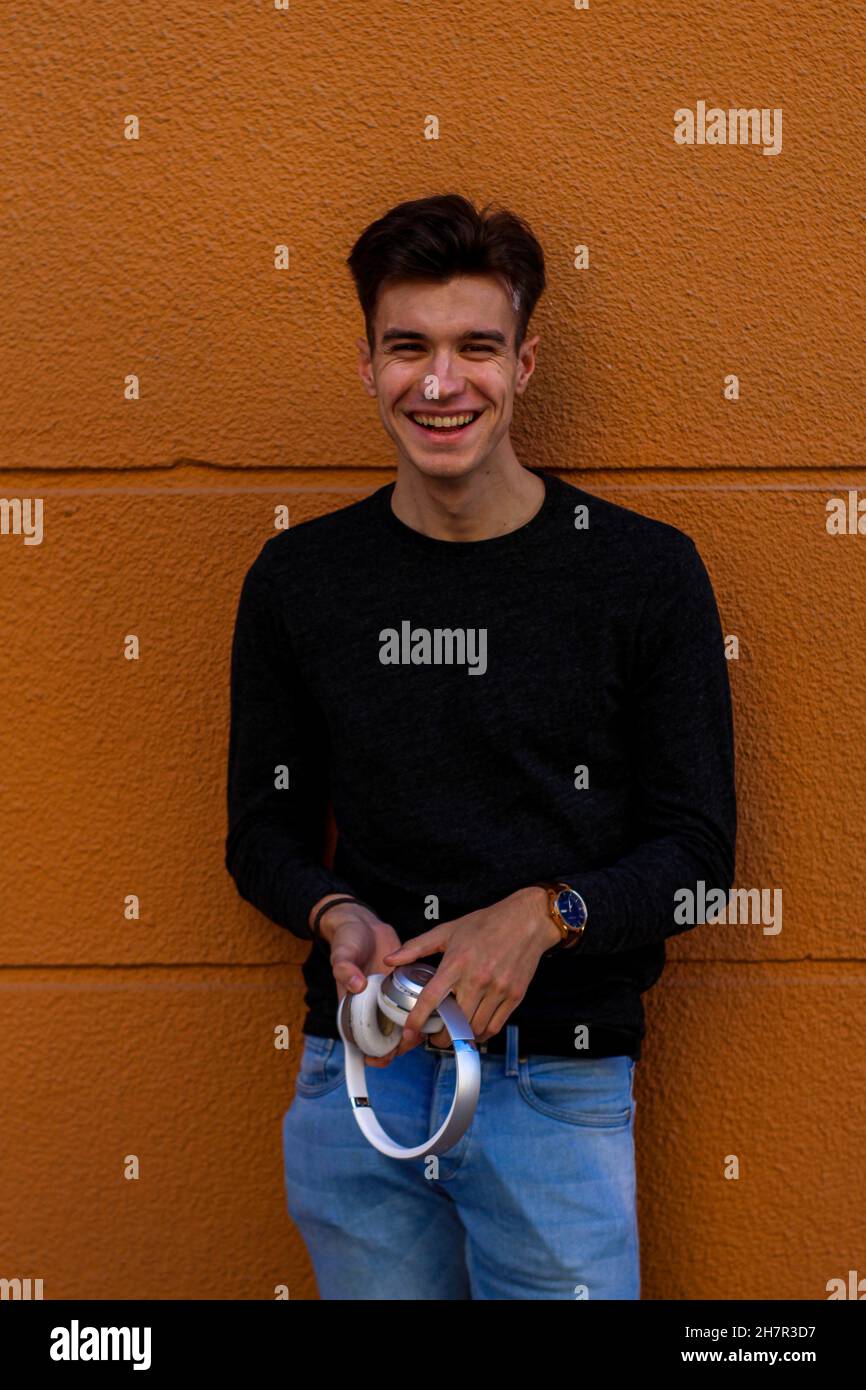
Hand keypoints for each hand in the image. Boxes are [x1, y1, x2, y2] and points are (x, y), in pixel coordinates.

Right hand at [316, 899, 408, 1067]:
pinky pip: (414, 1003)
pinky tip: (433, 1013)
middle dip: (396, 1046)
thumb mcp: (341, 954)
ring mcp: (388, 997)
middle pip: (384, 1035)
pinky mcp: (403, 985)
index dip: (368, 1052)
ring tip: (423, 1033)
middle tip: (407, 1046)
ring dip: (412, 1031)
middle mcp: (371, 1005)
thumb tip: (356, 984)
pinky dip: (422, 1010)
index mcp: (353, 1005)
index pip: (359, 1037)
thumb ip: (345, 969)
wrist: (363, 923)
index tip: (376, 1060)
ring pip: (402, 1022)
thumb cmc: (347, 940)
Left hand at [381, 887, 560, 1054]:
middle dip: (439, 1036)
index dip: (417, 1020)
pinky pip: (494, 1027)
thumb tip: (391, 960)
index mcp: (457, 962)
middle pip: (454, 1022)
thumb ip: (417, 947)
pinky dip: (481, 1034)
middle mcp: (478, 979)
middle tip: (433, 1035)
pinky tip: (472, 1029)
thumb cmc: (486, 923)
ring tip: (452, 1033)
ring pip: (474, 1029)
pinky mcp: (514, 996)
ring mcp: (498, 990)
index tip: (408, 1034)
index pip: (431, 998)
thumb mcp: (448, 930)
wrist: (527, 920)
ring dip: (460, 1037)